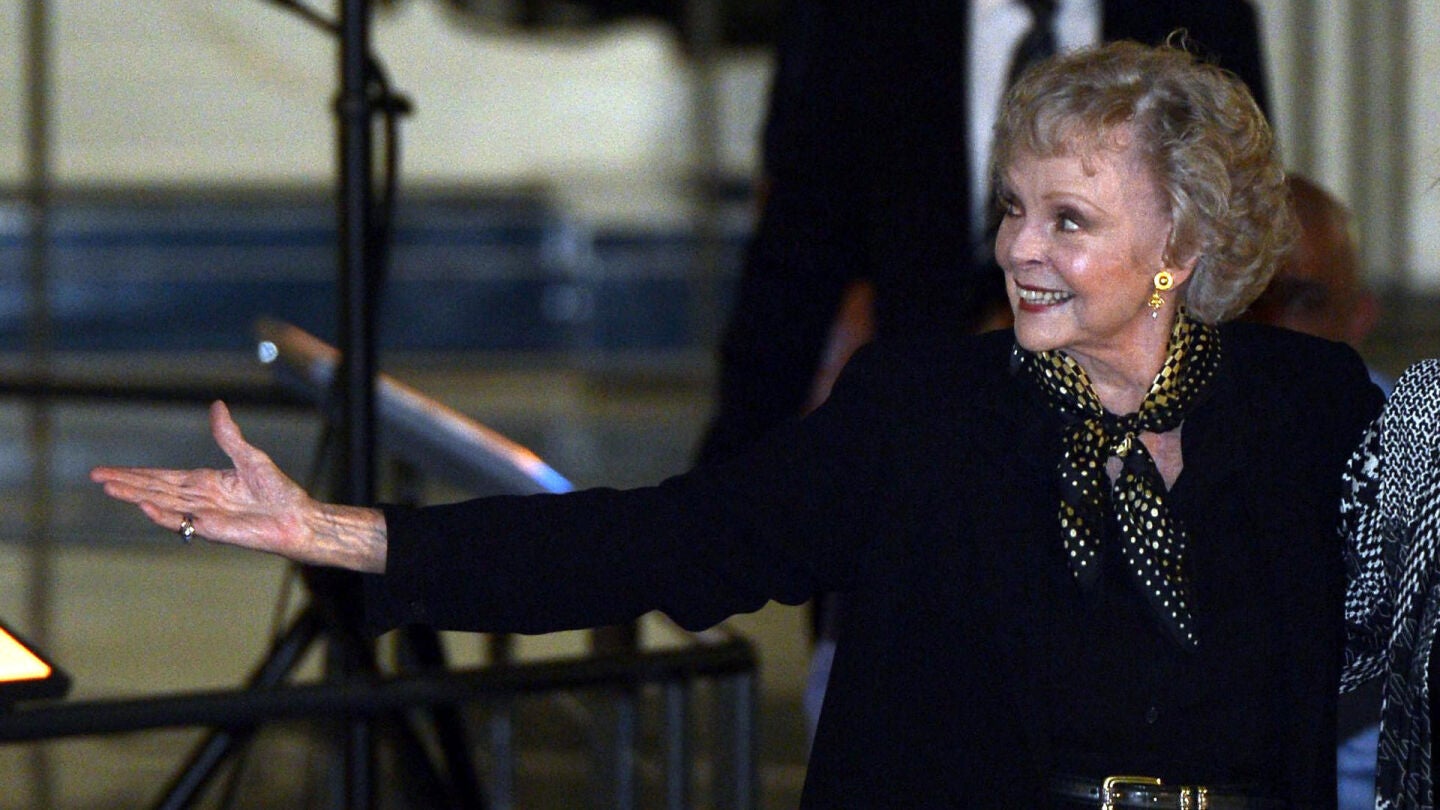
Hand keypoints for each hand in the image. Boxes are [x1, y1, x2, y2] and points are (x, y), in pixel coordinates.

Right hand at [90, 401, 386, 571]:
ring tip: (110, 488)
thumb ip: (228, 436)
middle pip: (154, 489)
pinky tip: (144, 506)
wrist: (295, 516)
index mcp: (204, 481)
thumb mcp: (249, 456)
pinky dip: (163, 514)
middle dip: (125, 483)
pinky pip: (182, 521)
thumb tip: (217, 406)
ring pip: (161, 504)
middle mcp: (199, 498)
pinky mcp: (212, 528)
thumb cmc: (277, 490)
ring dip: (135, 496)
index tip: (109, 471)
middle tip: (96, 477)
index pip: (162, 477)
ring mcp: (203, 514)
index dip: (135, 473)